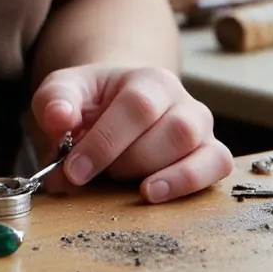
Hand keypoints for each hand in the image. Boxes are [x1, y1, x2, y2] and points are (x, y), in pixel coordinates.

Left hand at [31, 65, 232, 202]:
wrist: (119, 108)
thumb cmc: (93, 103)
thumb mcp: (65, 92)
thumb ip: (54, 101)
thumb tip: (59, 119)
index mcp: (149, 79)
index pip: (136, 107)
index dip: (105, 142)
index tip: (74, 170)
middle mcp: (183, 100)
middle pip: (171, 131)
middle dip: (126, 161)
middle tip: (95, 174)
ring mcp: (201, 128)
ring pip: (195, 150)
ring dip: (155, 175)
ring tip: (121, 181)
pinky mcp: (213, 154)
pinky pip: (218, 167)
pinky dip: (188, 183)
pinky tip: (154, 192)